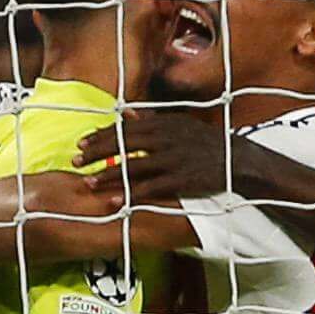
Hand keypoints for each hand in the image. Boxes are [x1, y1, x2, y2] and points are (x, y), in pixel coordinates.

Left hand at [84, 102, 233, 205]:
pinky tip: (115, 200)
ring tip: (88, 182)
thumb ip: (152, 120)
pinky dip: (131, 194)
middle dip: (97, 153)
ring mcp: (173, 160)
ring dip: (108, 175)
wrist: (239, 160)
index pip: (125, 128)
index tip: (81, 143)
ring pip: (133, 167)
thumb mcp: (181, 125)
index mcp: (164, 124)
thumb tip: (128, 113)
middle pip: (123, 144)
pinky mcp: (181, 180)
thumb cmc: (208, 143)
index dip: (101, 136)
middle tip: (75, 160)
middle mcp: (166, 139)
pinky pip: (150, 188)